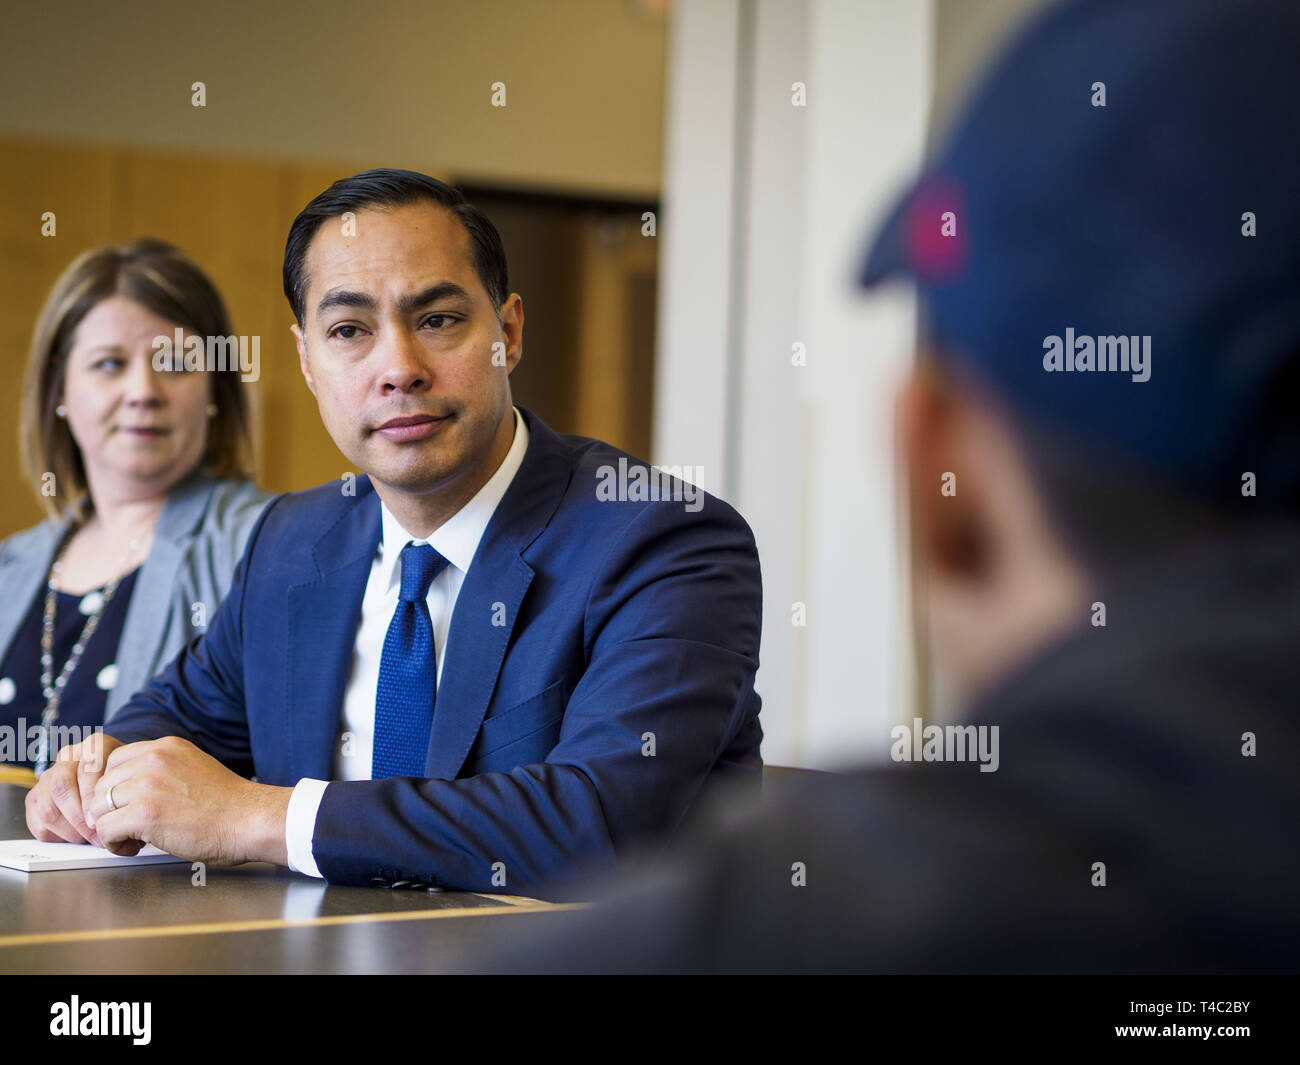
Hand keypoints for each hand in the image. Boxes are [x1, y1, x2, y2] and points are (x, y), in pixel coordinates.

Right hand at [25, 732, 123, 847]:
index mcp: (95, 745)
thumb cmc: (129, 781)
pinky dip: (59, 836)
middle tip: (99, 834)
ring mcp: (49, 776)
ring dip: (71, 830)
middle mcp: (68, 756)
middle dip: (80, 817)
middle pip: (62, 787)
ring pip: (48, 808)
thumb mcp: (136, 776)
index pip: (87, 766)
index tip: (109, 815)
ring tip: (91, 839)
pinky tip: (79, 837)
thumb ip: (132, 788)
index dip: (95, 796)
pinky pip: (38, 822)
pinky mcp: (35, 798)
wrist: (115, 779)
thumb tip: (127, 821)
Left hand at [84, 736, 291, 865]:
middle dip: (109, 809)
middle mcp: (153, 759)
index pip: (114, 761)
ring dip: (109, 827)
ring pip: (97, 807)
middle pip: (101, 784)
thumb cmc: (227, 804)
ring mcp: (147, 785)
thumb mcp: (192, 768)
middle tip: (130, 826)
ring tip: (132, 838)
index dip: (114, 787)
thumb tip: (131, 788)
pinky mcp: (144, 813)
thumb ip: (162, 770)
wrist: (250, 820)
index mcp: (165, 747)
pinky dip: (114, 843)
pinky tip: (134, 847)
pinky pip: (105, 830)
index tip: (126, 805)